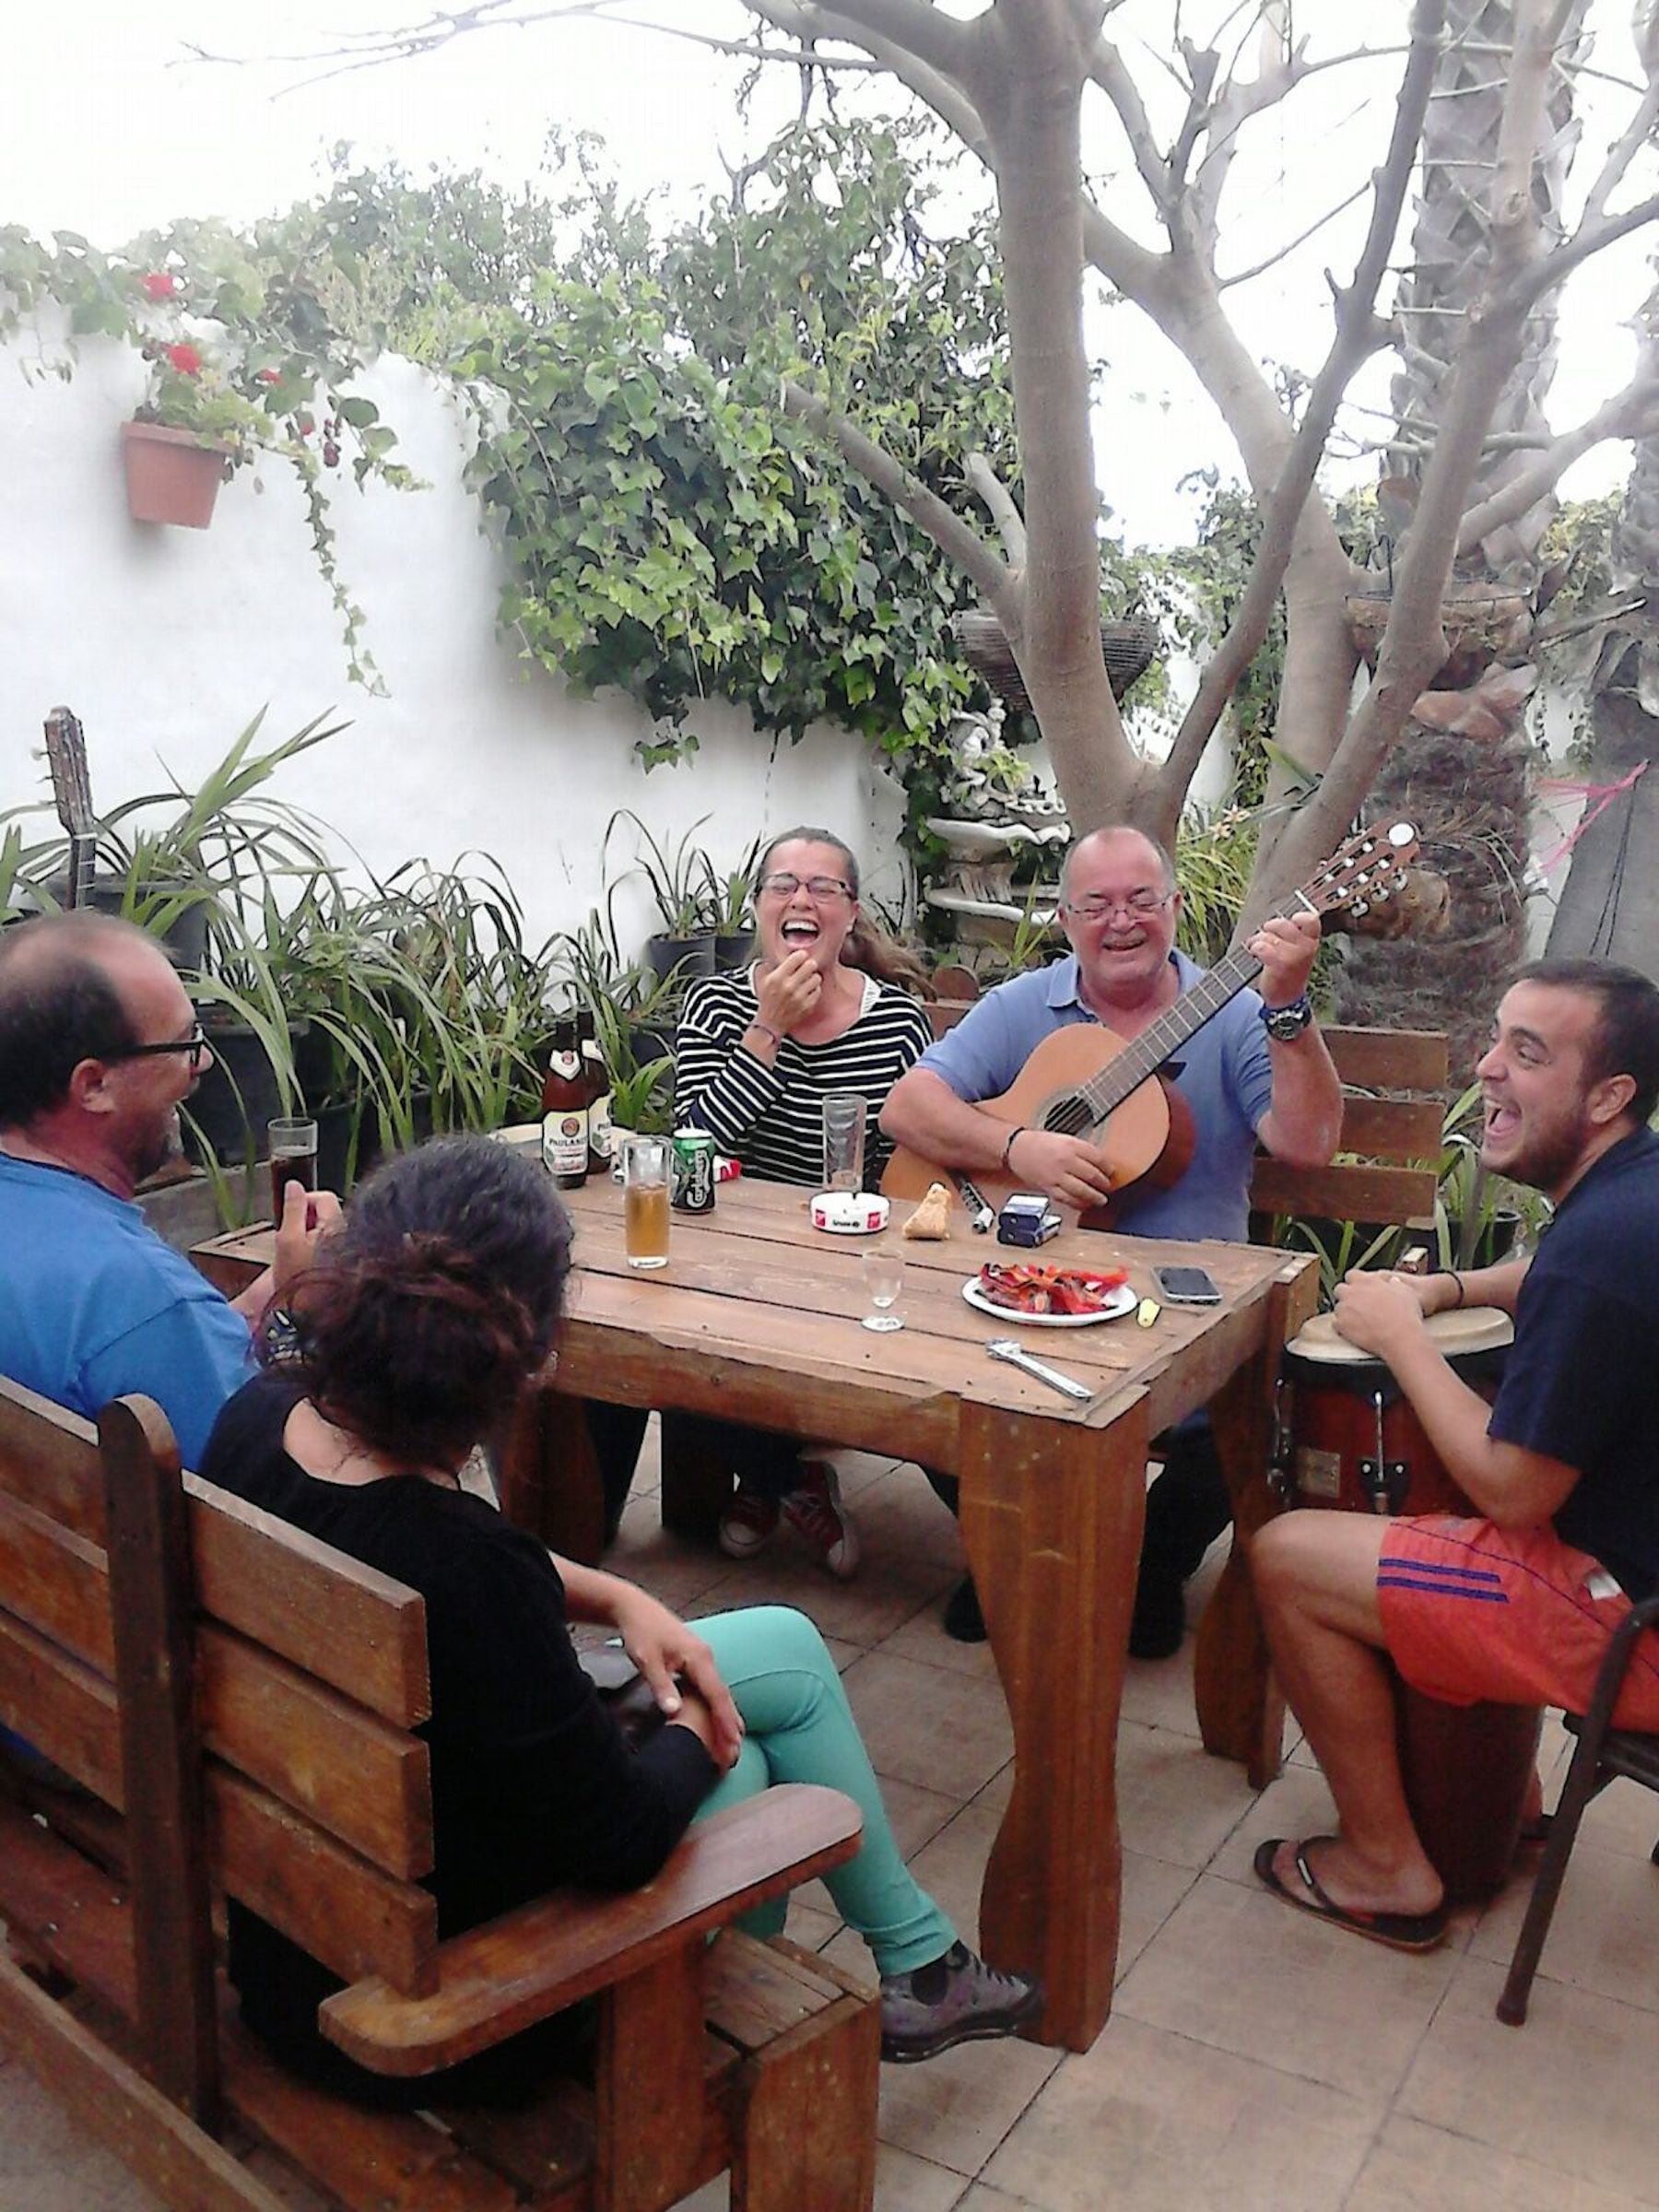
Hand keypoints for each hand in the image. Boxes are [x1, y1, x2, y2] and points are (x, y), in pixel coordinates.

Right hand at [272, 1179, 341, 1299]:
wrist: (304, 1315)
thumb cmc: (296, 1280)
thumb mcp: (287, 1240)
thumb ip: (293, 1209)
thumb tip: (294, 1185)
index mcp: (337, 1226)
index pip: (325, 1197)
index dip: (305, 1201)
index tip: (291, 1217)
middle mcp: (348, 1236)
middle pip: (327, 1212)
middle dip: (307, 1219)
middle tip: (291, 1237)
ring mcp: (348, 1250)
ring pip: (327, 1229)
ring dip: (310, 1233)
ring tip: (296, 1253)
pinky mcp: (344, 1263)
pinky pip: (330, 1244)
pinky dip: (316, 1247)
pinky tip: (306, 1263)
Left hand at [609, 1586, 743, 1767]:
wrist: (635, 1608)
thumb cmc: (640, 1632)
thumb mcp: (647, 1659)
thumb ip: (661, 1685)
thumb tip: (674, 1712)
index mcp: (698, 1657)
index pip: (716, 1694)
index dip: (725, 1720)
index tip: (732, 1742)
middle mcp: (706, 1657)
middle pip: (723, 1696)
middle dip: (731, 1725)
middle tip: (734, 1755)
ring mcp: (703, 1658)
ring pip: (719, 1692)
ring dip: (726, 1718)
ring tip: (732, 1745)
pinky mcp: (696, 1660)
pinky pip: (712, 1687)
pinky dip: (717, 1707)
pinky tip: (719, 1721)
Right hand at [754, 949, 822, 1037]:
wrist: (770, 1024)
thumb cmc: (767, 1000)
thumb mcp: (764, 980)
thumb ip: (774, 965)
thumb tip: (789, 952)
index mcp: (777, 978)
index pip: (798, 957)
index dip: (801, 955)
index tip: (801, 957)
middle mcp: (789, 987)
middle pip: (811, 965)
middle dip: (809, 965)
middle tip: (806, 968)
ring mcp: (799, 998)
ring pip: (817, 977)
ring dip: (812, 978)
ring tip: (806, 981)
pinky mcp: (807, 1006)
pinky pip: (818, 991)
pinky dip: (814, 990)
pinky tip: (807, 992)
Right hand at [1007, 1127, 1117, 1212]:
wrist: (1017, 1149)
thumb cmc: (1039, 1143)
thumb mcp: (1064, 1139)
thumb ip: (1081, 1150)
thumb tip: (1098, 1163)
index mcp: (1071, 1145)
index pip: (1098, 1158)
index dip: (1108, 1167)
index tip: (1111, 1172)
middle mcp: (1065, 1160)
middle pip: (1092, 1175)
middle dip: (1103, 1184)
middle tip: (1108, 1187)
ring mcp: (1056, 1175)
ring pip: (1081, 1190)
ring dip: (1094, 1197)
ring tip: (1101, 1199)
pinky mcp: (1048, 1187)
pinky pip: (1066, 1198)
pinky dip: (1077, 1203)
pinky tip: (1084, 1204)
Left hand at [1248, 910, 1319, 1009]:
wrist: (1287, 998)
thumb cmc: (1289, 970)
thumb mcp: (1298, 950)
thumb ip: (1293, 934)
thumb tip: (1275, 920)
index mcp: (1312, 941)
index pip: (1310, 920)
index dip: (1298, 917)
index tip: (1290, 922)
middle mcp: (1305, 948)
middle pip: (1282, 924)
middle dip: (1269, 927)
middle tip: (1266, 934)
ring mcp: (1293, 956)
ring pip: (1268, 936)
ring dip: (1258, 940)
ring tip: (1257, 947)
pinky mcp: (1280, 965)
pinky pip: (1261, 946)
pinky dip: (1254, 948)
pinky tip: (1255, 953)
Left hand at [1331, 1269, 1431, 1360]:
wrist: (1400, 1337)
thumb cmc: (1406, 1314)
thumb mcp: (1405, 1291)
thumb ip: (1395, 1284)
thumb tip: (1392, 1282)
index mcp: (1366, 1281)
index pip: (1352, 1275)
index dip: (1356, 1282)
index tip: (1361, 1289)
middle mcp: (1352, 1292)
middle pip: (1340, 1289)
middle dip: (1347, 1296)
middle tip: (1357, 1304)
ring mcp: (1344, 1308)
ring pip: (1338, 1307)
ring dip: (1345, 1312)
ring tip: (1358, 1320)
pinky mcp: (1341, 1325)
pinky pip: (1336, 1324)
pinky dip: (1343, 1327)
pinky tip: (1354, 1330)